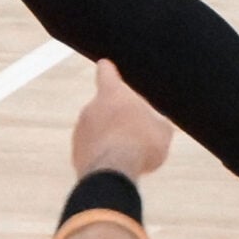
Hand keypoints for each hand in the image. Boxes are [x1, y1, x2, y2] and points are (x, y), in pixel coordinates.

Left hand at [72, 59, 174, 180]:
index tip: (107, 67)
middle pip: (105, 106)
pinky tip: (116, 167)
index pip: (106, 71)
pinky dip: (102, 156)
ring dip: (110, 138)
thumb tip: (158, 125)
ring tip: (128, 154)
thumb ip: (157, 122)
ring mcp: (80, 130)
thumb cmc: (140, 144)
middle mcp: (91, 107)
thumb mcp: (162, 131)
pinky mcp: (76, 152)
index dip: (108, 70)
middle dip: (118, 117)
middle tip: (135, 132)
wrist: (113, 171)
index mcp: (112, 93)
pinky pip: (92, 150)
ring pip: (97, 130)